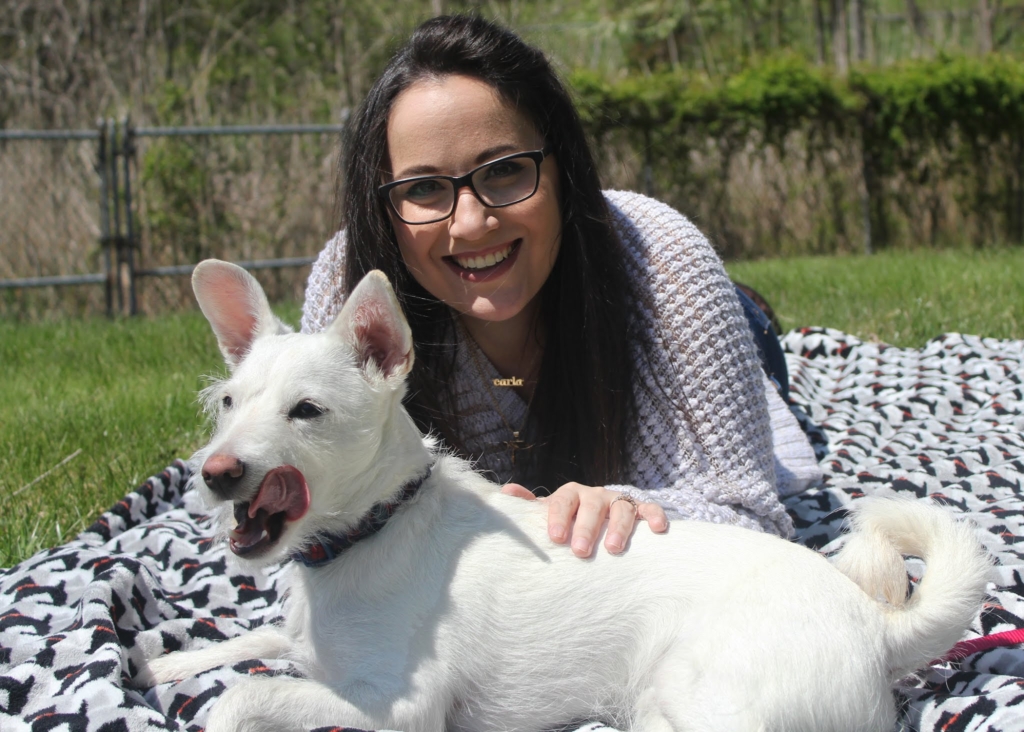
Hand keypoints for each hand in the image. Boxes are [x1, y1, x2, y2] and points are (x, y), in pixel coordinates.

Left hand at [500, 482, 667, 556]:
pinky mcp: (640, 509)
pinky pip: (650, 509)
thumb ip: (528, 506)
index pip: (562, 502)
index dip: (558, 518)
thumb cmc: (568, 519)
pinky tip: (658, 530)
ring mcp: (618, 501)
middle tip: (579, 551)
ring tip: (613, 549)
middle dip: (585, 528)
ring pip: (621, 508)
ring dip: (618, 527)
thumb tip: (505, 493)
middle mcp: (594, 495)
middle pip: (591, 506)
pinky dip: (655, 516)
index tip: (555, 539)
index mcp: (570, 494)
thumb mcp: (548, 512)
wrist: (598, 514)